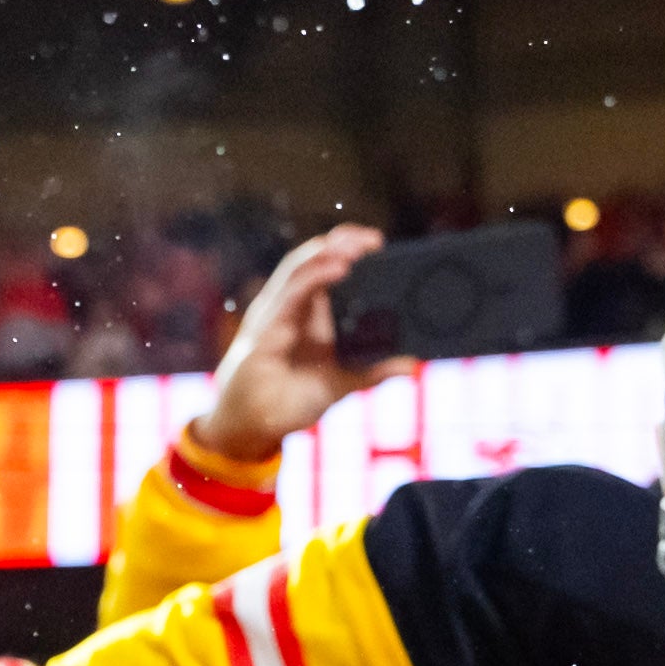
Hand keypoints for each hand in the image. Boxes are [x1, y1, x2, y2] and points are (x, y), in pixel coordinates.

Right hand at [193, 222, 406, 461]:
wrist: (254, 426)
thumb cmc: (291, 400)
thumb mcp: (341, 382)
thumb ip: (374, 371)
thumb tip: (411, 364)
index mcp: (307, 311)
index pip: (325, 264)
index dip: (347, 246)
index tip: (378, 242)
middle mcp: (290, 305)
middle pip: (312, 257)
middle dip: (342, 241)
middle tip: (373, 239)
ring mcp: (275, 313)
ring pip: (300, 268)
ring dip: (328, 254)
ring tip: (356, 247)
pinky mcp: (266, 329)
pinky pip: (291, 295)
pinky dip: (315, 278)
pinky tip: (338, 269)